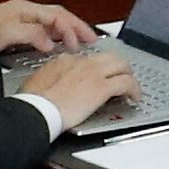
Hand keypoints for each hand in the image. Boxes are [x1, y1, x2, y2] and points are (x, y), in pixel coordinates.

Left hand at [0, 0, 95, 55]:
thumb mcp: (6, 32)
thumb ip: (32, 35)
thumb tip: (51, 42)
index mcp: (24, 8)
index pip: (57, 16)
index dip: (70, 30)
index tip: (78, 45)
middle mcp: (24, 10)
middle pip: (58, 15)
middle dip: (76, 27)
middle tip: (91, 40)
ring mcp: (20, 18)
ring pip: (51, 22)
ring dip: (67, 31)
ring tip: (79, 42)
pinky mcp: (15, 28)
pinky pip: (43, 28)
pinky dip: (55, 35)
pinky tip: (57, 44)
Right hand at [20, 48, 138, 131]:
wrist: (37, 110)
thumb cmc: (33, 101)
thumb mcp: (37, 82)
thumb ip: (50, 77)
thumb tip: (53, 82)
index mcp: (65, 61)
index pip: (89, 60)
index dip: (98, 69)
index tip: (101, 77)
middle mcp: (82, 63)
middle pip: (110, 58)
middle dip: (119, 67)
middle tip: (123, 77)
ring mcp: (94, 74)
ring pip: (122, 66)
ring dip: (129, 76)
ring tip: (131, 87)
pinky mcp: (102, 88)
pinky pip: (126, 83)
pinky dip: (134, 89)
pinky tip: (134, 97)